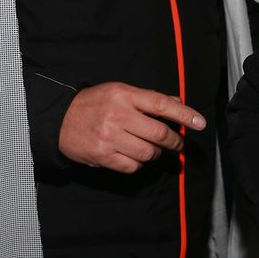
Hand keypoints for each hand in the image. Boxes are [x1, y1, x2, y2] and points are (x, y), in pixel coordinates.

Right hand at [58, 82, 205, 172]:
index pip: (162, 105)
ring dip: (156, 153)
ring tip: (152, 149)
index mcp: (125, 95)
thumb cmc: (94, 104)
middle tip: (178, 144)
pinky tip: (134, 156)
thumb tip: (177, 104)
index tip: (200, 123)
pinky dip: (139, 163)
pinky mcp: (103, 156)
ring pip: (149, 153)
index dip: (184, 114)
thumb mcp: (119, 92)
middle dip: (175, 142)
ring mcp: (110, 137)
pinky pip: (133, 165)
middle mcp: (118, 115)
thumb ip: (148, 99)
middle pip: (159, 133)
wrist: (59, 120)